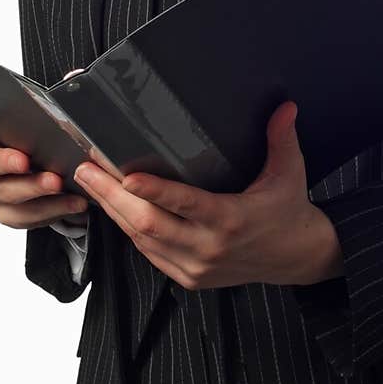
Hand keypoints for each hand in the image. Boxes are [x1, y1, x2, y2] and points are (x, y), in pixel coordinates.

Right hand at [0, 109, 90, 229]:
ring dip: (34, 188)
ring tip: (57, 182)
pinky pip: (28, 215)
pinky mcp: (10, 215)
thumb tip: (73, 79)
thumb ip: (52, 104)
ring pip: (8, 194)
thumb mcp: (43, 126)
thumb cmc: (42, 146)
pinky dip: (53, 208)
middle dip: (5, 161)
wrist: (52, 180)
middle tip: (25, 159)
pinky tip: (73, 201)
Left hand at [73, 100, 343, 288]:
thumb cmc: (288, 210)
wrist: (296, 258)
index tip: (127, 175)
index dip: (155, 191)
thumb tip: (285, 106)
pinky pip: (149, 253)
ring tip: (89, 181)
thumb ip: (282, 139)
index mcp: (232, 220)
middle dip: (112, 197)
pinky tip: (113, 207)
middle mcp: (209, 248)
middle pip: (150, 225)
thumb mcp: (290, 173)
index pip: (187, 205)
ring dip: (113, 211)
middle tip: (86, 169)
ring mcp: (195, 267)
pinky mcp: (187, 278)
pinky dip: (128, 229)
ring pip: (142, 240)